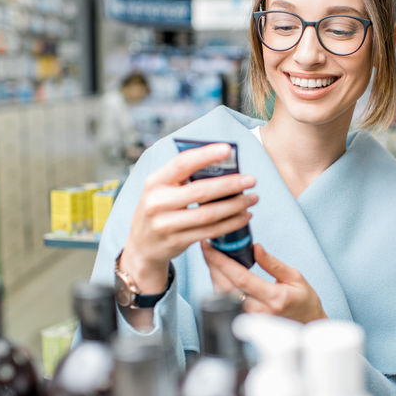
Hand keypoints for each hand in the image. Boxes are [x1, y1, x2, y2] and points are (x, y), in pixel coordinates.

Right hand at [121, 142, 258, 294]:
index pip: (182, 164)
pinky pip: (211, 232)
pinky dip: (231, 223)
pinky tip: (245, 216)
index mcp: (154, 182)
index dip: (205, 155)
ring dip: (236, 206)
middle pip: (201, 191)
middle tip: (252, 180)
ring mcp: (166, 224)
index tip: (228, 149)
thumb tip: (222, 164)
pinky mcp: (177, 242)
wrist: (142, 247)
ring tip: (253, 198)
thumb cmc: (158, 210)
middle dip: (231, 184)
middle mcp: (157, 202)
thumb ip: (183, 178)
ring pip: (209, 214)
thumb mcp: (161, 190)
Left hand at [203, 242, 326, 324]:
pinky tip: (219, 273)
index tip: (210, 247)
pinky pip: (226, 302)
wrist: (307, 324)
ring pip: (222, 296)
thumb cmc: (303, 300)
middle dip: (212, 265)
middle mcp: (260, 310)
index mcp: (274, 297)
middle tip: (207, 247)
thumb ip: (272, 263)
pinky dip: (219, 285)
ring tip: (212, 257)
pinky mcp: (246, 321)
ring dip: (214, 275)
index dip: (222, 262)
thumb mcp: (294, 276)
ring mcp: (251, 318)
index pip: (241, 278)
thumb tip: (255, 247)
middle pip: (226, 287)